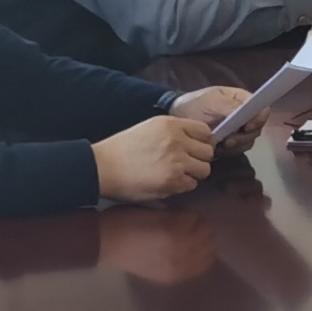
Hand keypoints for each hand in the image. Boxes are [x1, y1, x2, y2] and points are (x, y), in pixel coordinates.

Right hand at [92, 112, 219, 202]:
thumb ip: (173, 133)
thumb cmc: (122, 150)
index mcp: (171, 124)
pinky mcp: (173, 179)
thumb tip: (195, 143)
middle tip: (184, 165)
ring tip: (176, 175)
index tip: (193, 150)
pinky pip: (191, 185)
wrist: (103, 167)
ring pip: (204, 169)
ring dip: (193, 174)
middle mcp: (177, 139)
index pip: (205, 131)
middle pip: (208, 151)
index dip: (201, 143)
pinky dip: (182, 186)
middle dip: (199, 159)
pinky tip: (167, 183)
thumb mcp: (149, 129)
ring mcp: (177, 160)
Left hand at [170, 81, 257, 151]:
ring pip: (248, 141)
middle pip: (256, 128)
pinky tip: (218, 149)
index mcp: (242, 100)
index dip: (258, 120)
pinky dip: (229, 151)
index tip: (246, 127)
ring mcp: (237, 129)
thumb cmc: (194, 104)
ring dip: (236, 146)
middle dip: (243, 136)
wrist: (176, 117)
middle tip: (228, 140)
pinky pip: (238, 149)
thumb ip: (231, 106)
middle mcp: (244, 114)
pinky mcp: (230, 142)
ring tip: (220, 145)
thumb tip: (250, 115)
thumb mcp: (211, 101)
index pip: (261, 110)